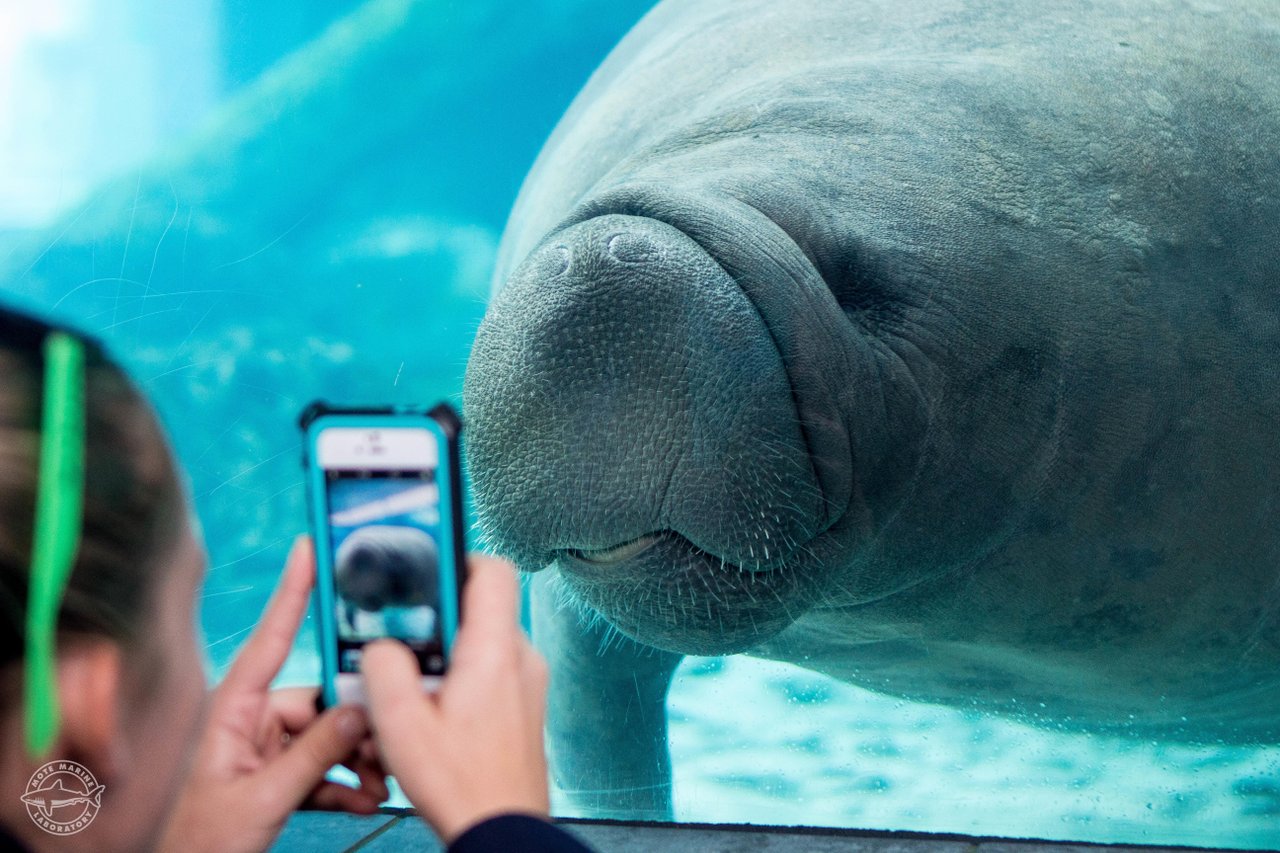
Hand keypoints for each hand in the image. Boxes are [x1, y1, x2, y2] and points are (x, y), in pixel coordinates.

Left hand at [159, 537, 387, 852]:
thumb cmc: (202, 843)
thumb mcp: (262, 798)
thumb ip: (313, 753)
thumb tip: (360, 712)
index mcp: (234, 710)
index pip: (271, 637)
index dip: (293, 589)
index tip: (310, 548)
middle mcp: (253, 720)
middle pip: (321, 698)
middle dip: (356, 720)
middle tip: (385, 738)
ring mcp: (267, 747)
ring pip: (329, 733)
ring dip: (356, 758)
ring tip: (377, 782)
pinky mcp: (279, 775)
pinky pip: (323, 765)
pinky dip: (345, 782)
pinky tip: (364, 796)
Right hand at [362, 554, 549, 843]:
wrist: (502, 830)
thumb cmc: (461, 785)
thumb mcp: (399, 723)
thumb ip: (384, 667)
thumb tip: (383, 645)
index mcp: (495, 651)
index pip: (493, 570)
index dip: (457, 557)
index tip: (424, 564)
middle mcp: (521, 658)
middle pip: (480, 606)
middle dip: (437, 616)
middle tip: (404, 637)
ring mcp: (528, 683)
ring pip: (482, 641)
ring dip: (447, 651)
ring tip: (414, 684)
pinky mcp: (524, 705)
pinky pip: (491, 670)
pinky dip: (461, 676)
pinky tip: (434, 708)